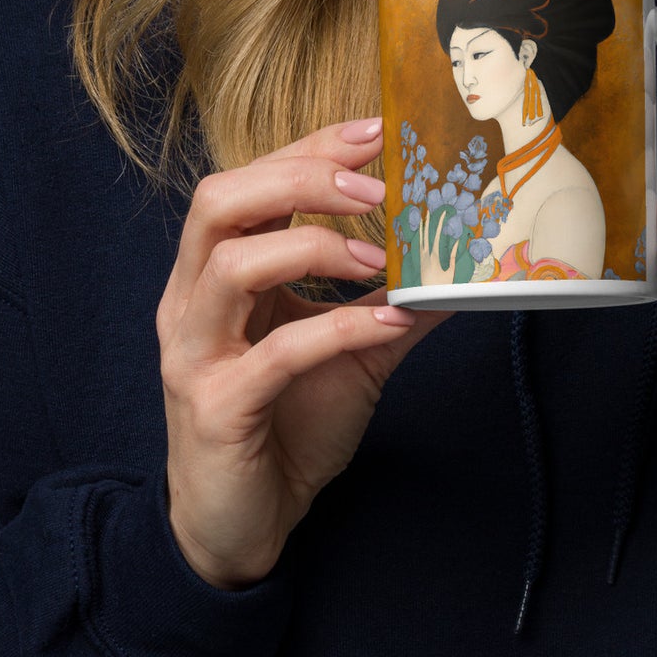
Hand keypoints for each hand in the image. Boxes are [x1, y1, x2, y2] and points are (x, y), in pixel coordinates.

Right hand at [156, 116, 450, 588]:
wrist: (243, 527)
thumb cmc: (286, 426)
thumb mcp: (352, 350)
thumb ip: (395, 301)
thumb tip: (465, 262)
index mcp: (215, 272)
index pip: (250, 182)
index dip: (311, 149)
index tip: (378, 130)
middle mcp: (191, 301)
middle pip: (219, 201)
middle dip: (301, 179)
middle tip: (376, 187)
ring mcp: (195, 354)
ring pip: (230, 265)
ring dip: (313, 246)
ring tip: (379, 254)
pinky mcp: (215, 409)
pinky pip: (274, 355)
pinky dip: (335, 328)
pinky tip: (388, 325)